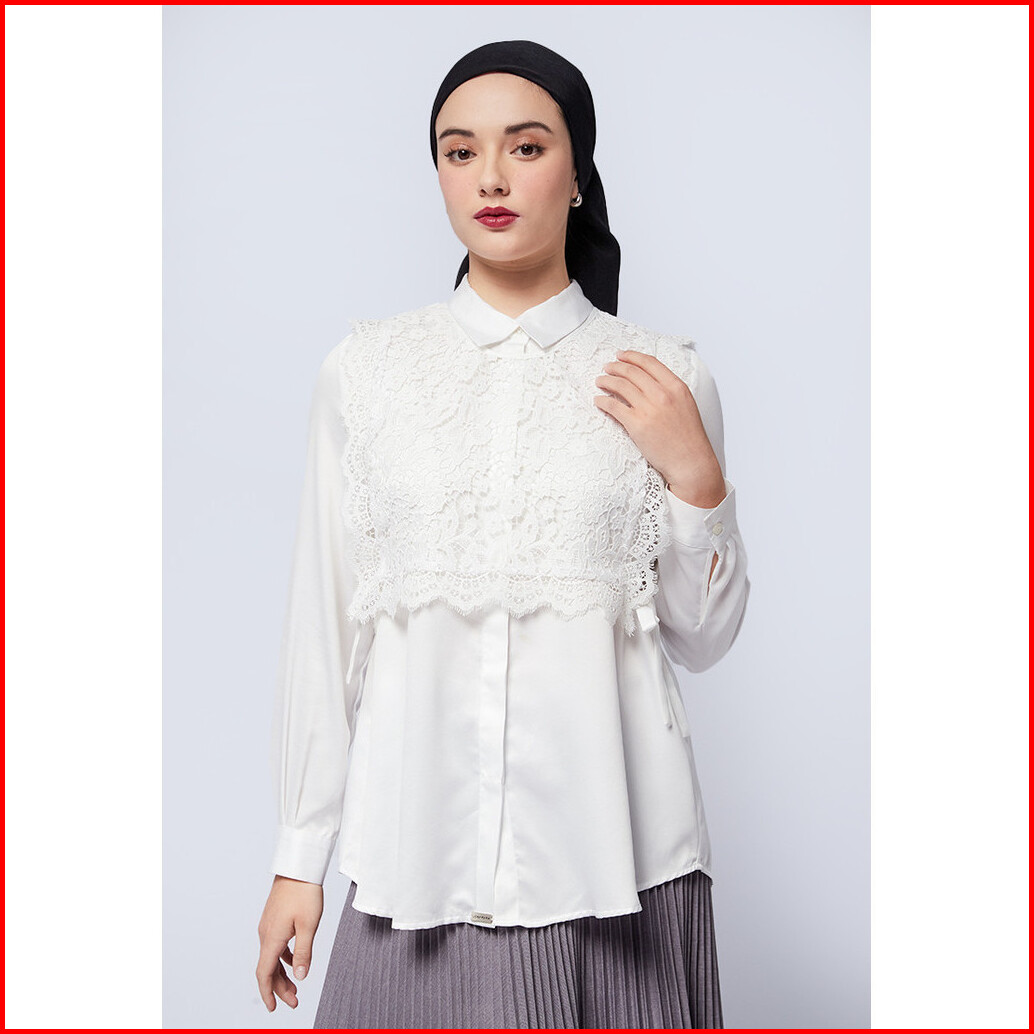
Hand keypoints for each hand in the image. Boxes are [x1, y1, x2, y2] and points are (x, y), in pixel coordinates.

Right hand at [256, 874, 323, 1012]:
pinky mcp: (274, 919)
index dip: (268, 993)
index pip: (264, 974)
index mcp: (271, 938)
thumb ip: (303, 953)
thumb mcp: (308, 925)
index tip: (274, 1008)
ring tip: (295, 986)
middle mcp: (265, 934)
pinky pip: (275, 945)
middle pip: (268, 968)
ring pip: (271, 957)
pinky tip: (294, 961)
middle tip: (294, 1001)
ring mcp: (268, 926)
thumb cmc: (304, 892)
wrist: (298, 866)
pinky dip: (282, 958)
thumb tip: (300, 976)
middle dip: (279, 988)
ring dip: (281, 974)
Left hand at [594, 349, 725, 507]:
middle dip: (615, 367)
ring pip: (620, 386)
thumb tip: (647, 382)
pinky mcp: (636, 425)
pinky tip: (599, 401)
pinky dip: (603, 401)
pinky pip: (613, 407)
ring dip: (606, 381)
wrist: (690, 462)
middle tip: (607, 367)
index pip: (650, 363)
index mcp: (676, 387)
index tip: (621, 355)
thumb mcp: (685, 405)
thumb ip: (669, 390)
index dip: (632, 356)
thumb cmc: (689, 438)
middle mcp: (663, 394)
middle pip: (632, 372)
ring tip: (600, 381)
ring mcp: (649, 409)